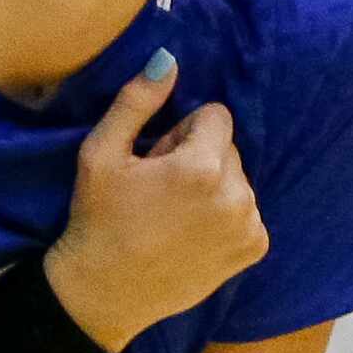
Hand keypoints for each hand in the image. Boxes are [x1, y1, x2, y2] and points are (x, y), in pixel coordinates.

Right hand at [43, 55, 267, 352]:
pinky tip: (190, 234)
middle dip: (198, 157)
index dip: (179, 133)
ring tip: (172, 213)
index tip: (154, 160)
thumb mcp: (101, 153)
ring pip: (237, 179)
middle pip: (227, 147)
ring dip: (212, 186)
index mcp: (202, 167)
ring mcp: (250, 225)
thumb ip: (137, 102)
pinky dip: (224, 215)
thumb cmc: (98, 217)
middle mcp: (237, 195)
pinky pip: (246, 209)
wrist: (105, 291)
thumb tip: (168, 60)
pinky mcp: (254, 248)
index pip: (214, 116)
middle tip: (159, 189)